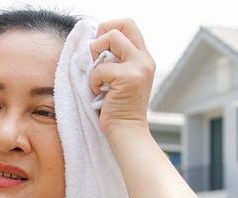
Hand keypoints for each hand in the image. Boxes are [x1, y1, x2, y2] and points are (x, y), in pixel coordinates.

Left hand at [89, 19, 154, 137]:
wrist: (126, 132)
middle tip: (95, 58)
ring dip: (97, 59)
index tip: (99, 48)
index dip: (109, 28)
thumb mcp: (120, 79)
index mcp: (143, 58)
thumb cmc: (118, 109)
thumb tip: (94, 43)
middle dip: (101, 37)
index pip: (128, 24)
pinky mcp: (128, 77)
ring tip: (97, 79)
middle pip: (122, 25)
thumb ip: (115, 61)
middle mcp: (144, 59)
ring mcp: (139, 67)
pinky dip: (93, 81)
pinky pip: (100, 67)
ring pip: (111, 38)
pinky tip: (98, 94)